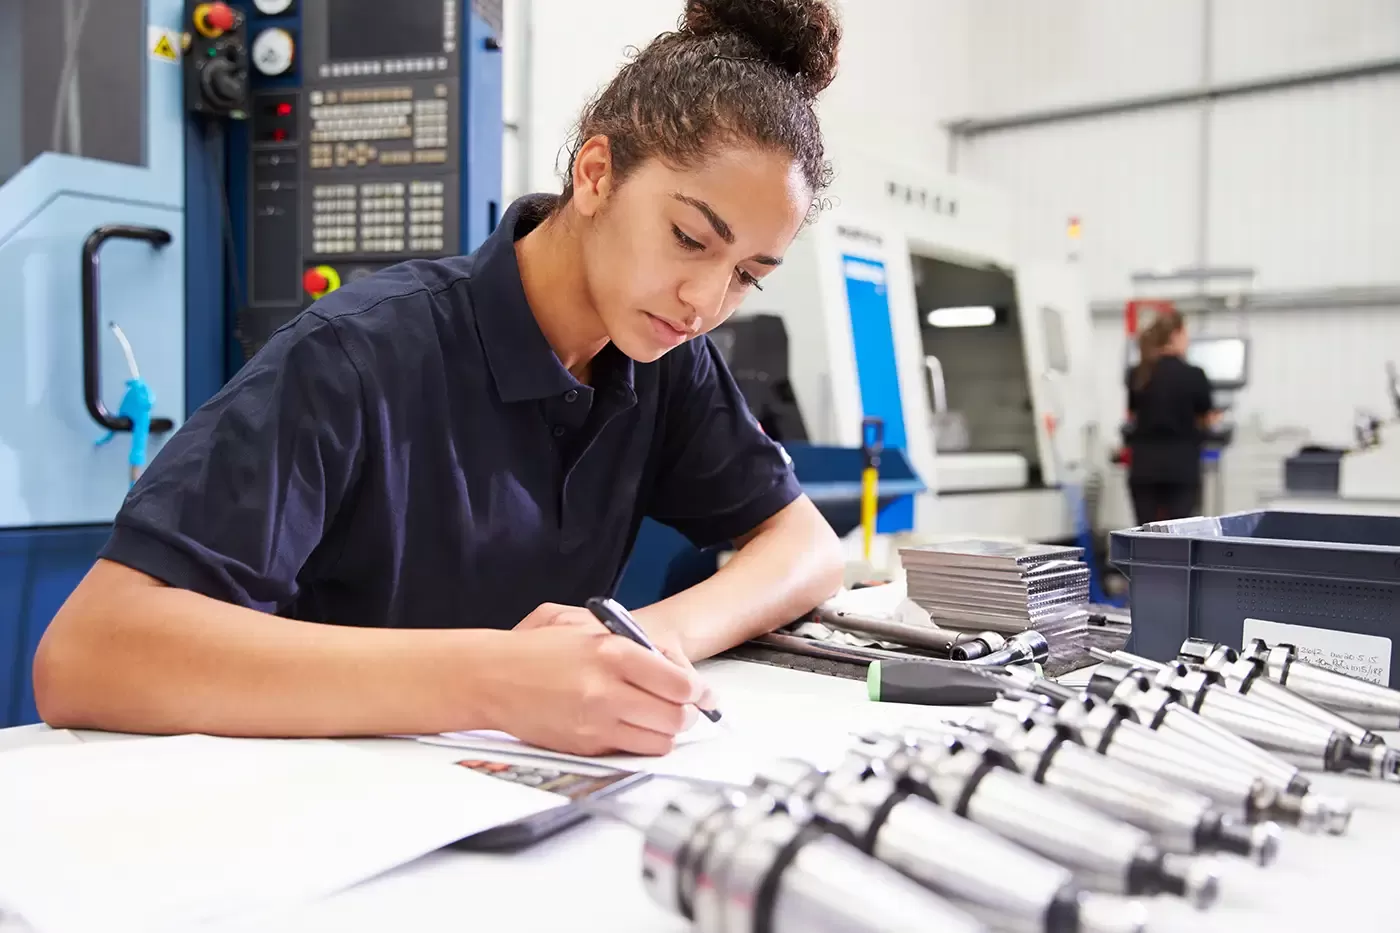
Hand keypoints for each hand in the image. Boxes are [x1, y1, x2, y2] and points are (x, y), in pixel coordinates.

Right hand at [486, 605, 705, 756]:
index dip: (699, 691)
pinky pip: (632, 751)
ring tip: (662, 719)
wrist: (491, 678)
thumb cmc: (537, 650)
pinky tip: (634, 727)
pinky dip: (642, 743)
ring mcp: (596, 722)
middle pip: (676, 716)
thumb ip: (632, 643)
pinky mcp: (585, 746)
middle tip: (688, 708)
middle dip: (689, 714)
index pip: (679, 682)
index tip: (704, 692)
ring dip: (668, 732)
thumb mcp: (586, 627)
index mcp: (611, 652)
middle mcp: (607, 690)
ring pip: (660, 740)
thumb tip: (673, 664)